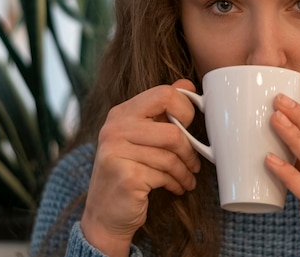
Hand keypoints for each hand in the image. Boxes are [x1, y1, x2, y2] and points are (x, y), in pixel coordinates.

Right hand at [80, 80, 200, 256]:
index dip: (185, 109)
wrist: (105, 214)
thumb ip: (161, 110)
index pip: (163, 93)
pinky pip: (164, 175)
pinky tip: (175, 188)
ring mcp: (117, 152)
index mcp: (121, 113)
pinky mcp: (125, 176)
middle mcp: (114, 129)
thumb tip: (186, 85)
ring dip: (185, 171)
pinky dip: (175, 183)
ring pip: (170, 157)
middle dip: (189, 150)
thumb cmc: (128, 171)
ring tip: (187, 178)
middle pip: (172, 131)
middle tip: (195, 162)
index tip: (189, 127)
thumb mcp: (141, 136)